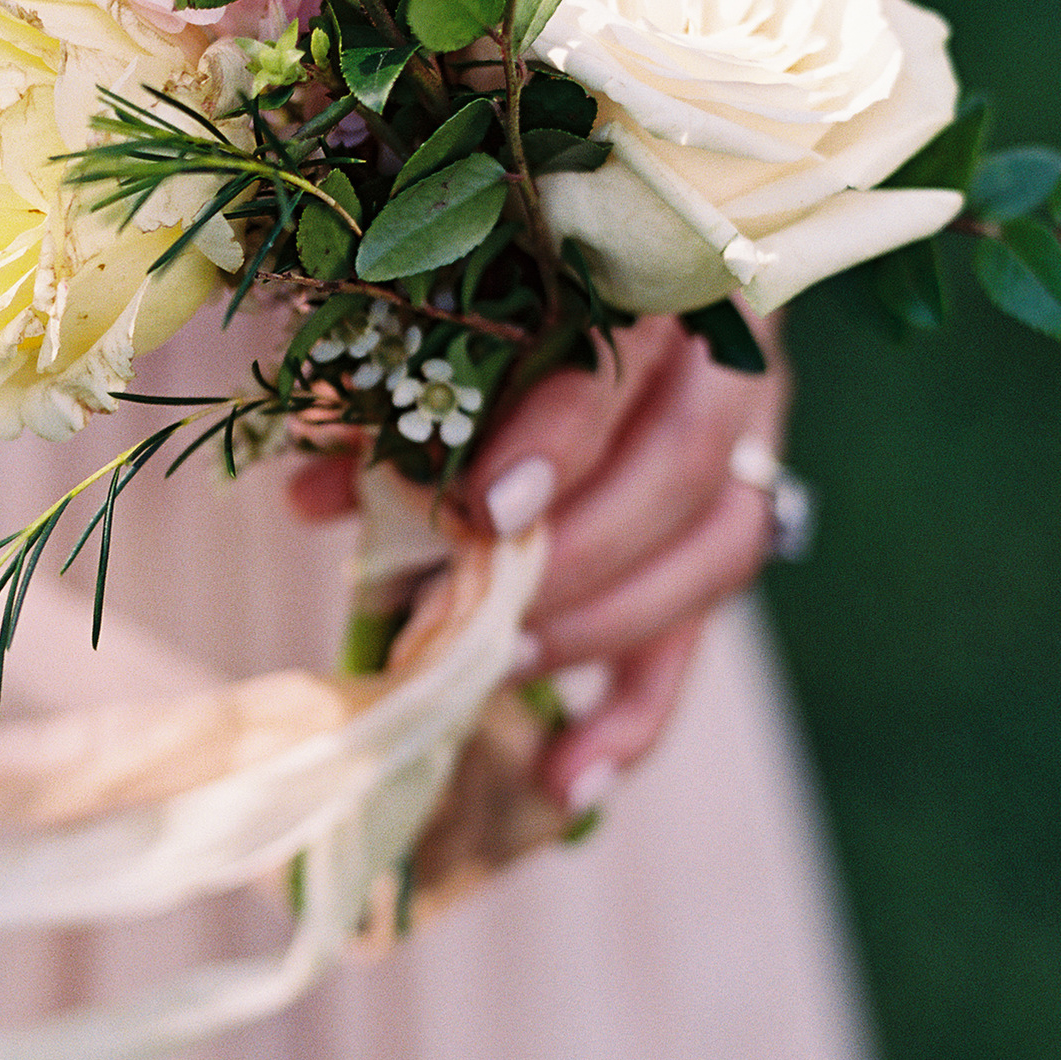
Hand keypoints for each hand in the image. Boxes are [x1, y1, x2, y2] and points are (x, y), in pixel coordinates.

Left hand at [287, 312, 790, 810]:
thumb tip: (314, 496)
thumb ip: (386, 391)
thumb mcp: (431, 323)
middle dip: (577, 556)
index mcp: (655, 277)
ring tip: (503, 669)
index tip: (484, 508)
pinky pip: (700, 638)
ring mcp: (747, 453)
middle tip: (483, 610)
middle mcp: (724, 362)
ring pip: (715, 553)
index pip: (629, 359)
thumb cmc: (484, 291)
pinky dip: (631, 719)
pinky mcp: (723, 540)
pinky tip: (565, 782)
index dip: (562, 439)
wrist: (582, 281)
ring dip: (602, 626)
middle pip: (683, 472)